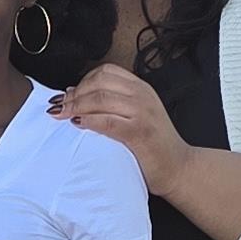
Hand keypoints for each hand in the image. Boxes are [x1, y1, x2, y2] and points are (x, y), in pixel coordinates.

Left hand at [51, 63, 182, 190]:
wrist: (179, 168)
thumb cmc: (154, 147)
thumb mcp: (135, 116)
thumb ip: (112, 104)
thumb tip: (76, 94)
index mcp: (141, 89)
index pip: (106, 71)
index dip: (83, 80)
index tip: (70, 95)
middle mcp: (142, 96)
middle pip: (99, 81)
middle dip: (76, 93)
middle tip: (61, 106)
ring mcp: (142, 112)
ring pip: (100, 98)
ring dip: (76, 105)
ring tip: (63, 115)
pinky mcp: (139, 132)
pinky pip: (107, 121)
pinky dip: (88, 120)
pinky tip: (78, 125)